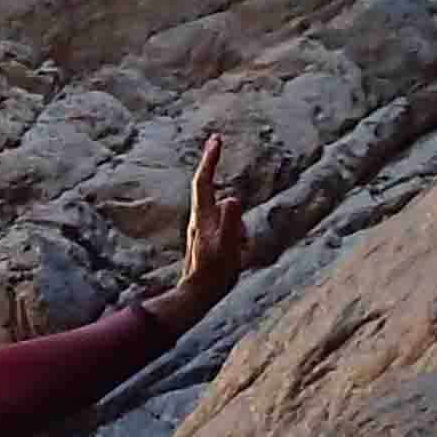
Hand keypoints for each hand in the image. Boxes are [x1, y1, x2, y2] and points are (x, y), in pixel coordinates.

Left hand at [150, 132, 248, 333]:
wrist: (198, 296)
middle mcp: (200, 220)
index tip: (216, 139)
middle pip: (210, 188)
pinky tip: (238, 256)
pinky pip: (227, 227)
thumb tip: (233, 198)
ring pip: (225, 212)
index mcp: (202, 218)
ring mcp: (203, 230)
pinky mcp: (208, 240)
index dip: (210, 160)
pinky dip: (236, 236)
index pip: (204, 182)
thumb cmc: (213, 274)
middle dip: (213, 168)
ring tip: (237, 253)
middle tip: (216, 142)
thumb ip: (231, 223)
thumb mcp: (227, 248)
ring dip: (236, 225)